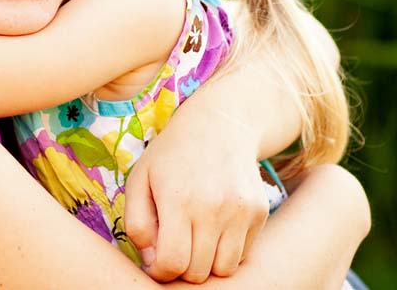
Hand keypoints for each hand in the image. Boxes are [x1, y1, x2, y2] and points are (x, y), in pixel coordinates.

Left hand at [123, 106, 269, 282]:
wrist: (219, 124)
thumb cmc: (171, 155)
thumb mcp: (139, 180)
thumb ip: (137, 223)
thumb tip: (152, 262)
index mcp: (178, 200)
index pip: (172, 263)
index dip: (160, 271)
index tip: (156, 262)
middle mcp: (214, 208)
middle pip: (199, 272)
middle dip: (182, 268)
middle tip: (174, 248)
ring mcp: (241, 211)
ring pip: (225, 269)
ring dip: (207, 263)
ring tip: (194, 240)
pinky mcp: (260, 212)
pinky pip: (243, 253)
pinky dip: (227, 250)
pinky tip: (214, 227)